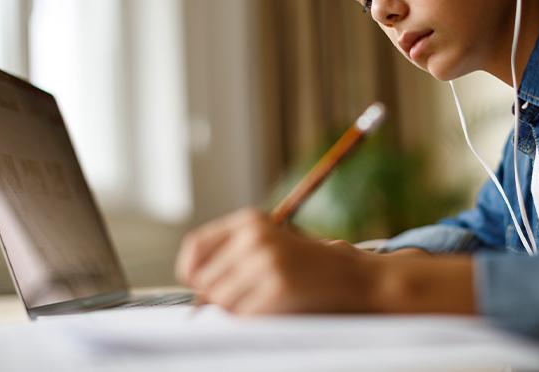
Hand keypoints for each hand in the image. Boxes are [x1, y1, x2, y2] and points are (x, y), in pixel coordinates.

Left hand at [175, 207, 377, 313]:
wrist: (348, 274)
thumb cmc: (303, 263)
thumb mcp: (267, 243)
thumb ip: (232, 253)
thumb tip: (194, 282)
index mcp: (250, 220)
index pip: (196, 245)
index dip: (189, 269)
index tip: (195, 283)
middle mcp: (254, 236)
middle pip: (205, 279)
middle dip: (217, 295)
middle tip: (243, 296)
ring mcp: (266, 261)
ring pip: (221, 301)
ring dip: (235, 309)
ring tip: (262, 299)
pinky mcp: (277, 287)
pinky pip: (243, 316)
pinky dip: (252, 318)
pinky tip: (273, 307)